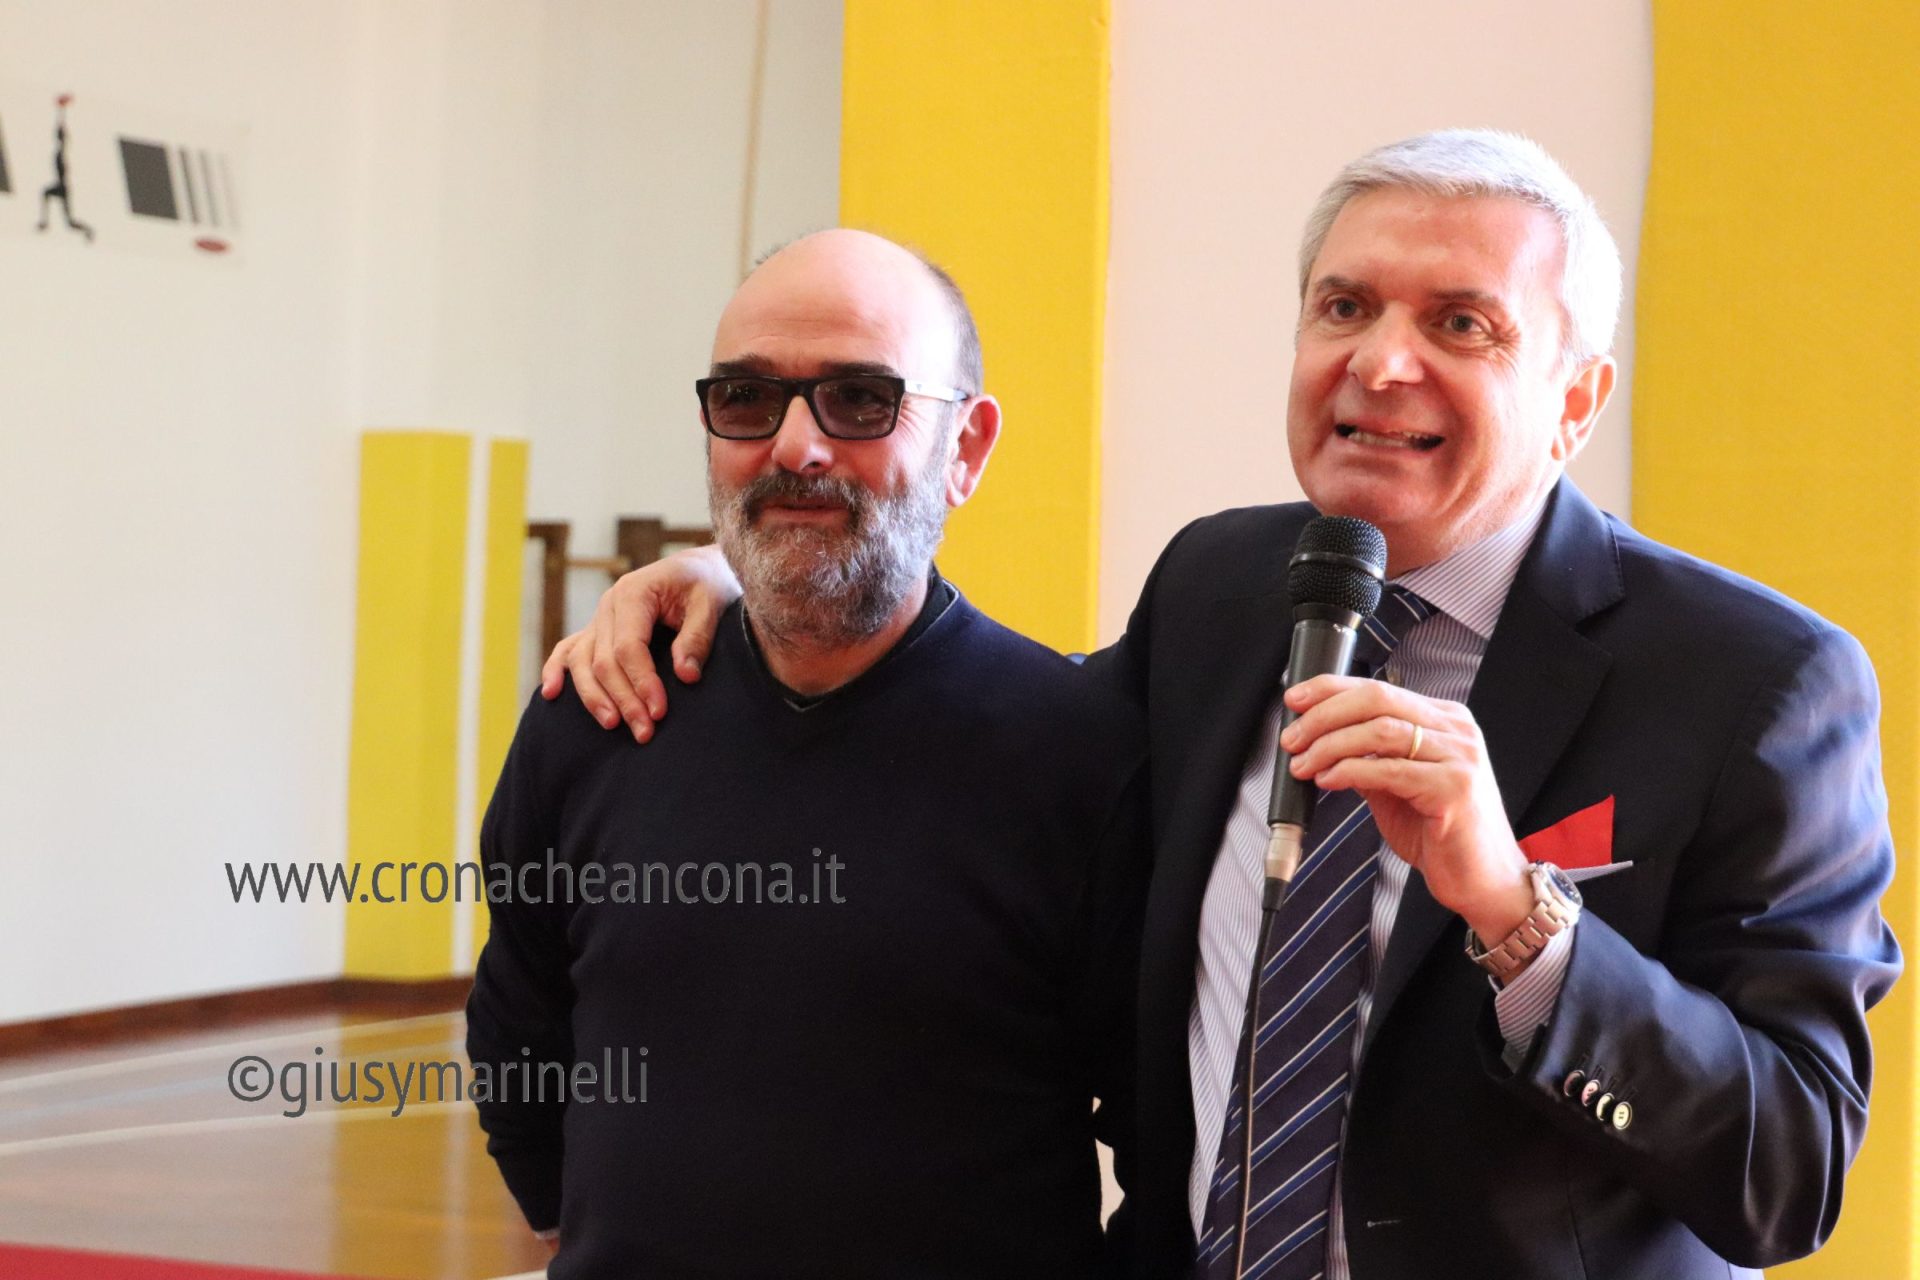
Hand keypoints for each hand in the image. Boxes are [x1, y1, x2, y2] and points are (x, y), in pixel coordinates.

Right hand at [539, 544, 740, 740]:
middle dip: (623, 699)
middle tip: (644, 732)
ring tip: (612, 724)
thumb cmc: (707, 583)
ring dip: (594, 697)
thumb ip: (698, 637)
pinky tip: (551, 694)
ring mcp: (599, 618)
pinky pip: (569, 650)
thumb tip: (685, 675)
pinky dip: (556, 671)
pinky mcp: (598, 630)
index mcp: (633, 593)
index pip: (628, 647)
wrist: (698, 568)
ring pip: (582, 661)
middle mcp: (608, 605)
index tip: (658, 712)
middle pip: (603, 660)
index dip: (641, 682)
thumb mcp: (711, 602)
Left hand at [1280, 674, 1534, 946]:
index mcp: (1444, 720)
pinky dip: (1350, 771)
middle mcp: (1456, 730)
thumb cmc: (1440, 833)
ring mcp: (1459, 756)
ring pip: (1380, 730)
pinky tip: (1328, 779)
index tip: (1295, 700)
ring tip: (1303, 764)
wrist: (1482, 880)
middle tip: (1291, 738)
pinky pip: (1389, 769)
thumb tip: (1319, 741)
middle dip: (1324, 715)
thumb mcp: (1396, 785)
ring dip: (1330, 745)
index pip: (1378, 688)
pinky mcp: (1454, 788)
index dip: (1330, 689)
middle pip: (1377, 699)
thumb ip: (1368, 758)